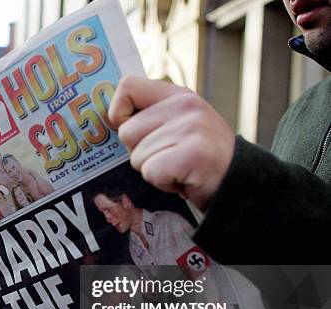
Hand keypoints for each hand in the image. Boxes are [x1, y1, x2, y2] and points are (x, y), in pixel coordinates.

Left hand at [108, 76, 235, 210]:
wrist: (238, 183)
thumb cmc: (198, 158)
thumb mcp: (179, 124)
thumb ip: (150, 116)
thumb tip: (110, 118)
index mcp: (178, 95)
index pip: (127, 86)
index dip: (118, 111)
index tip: (129, 128)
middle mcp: (185, 105)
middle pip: (126, 132)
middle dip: (141, 153)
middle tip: (169, 158)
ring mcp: (190, 128)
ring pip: (137, 157)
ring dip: (153, 171)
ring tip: (178, 168)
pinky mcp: (192, 154)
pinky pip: (151, 172)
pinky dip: (163, 183)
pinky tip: (183, 179)